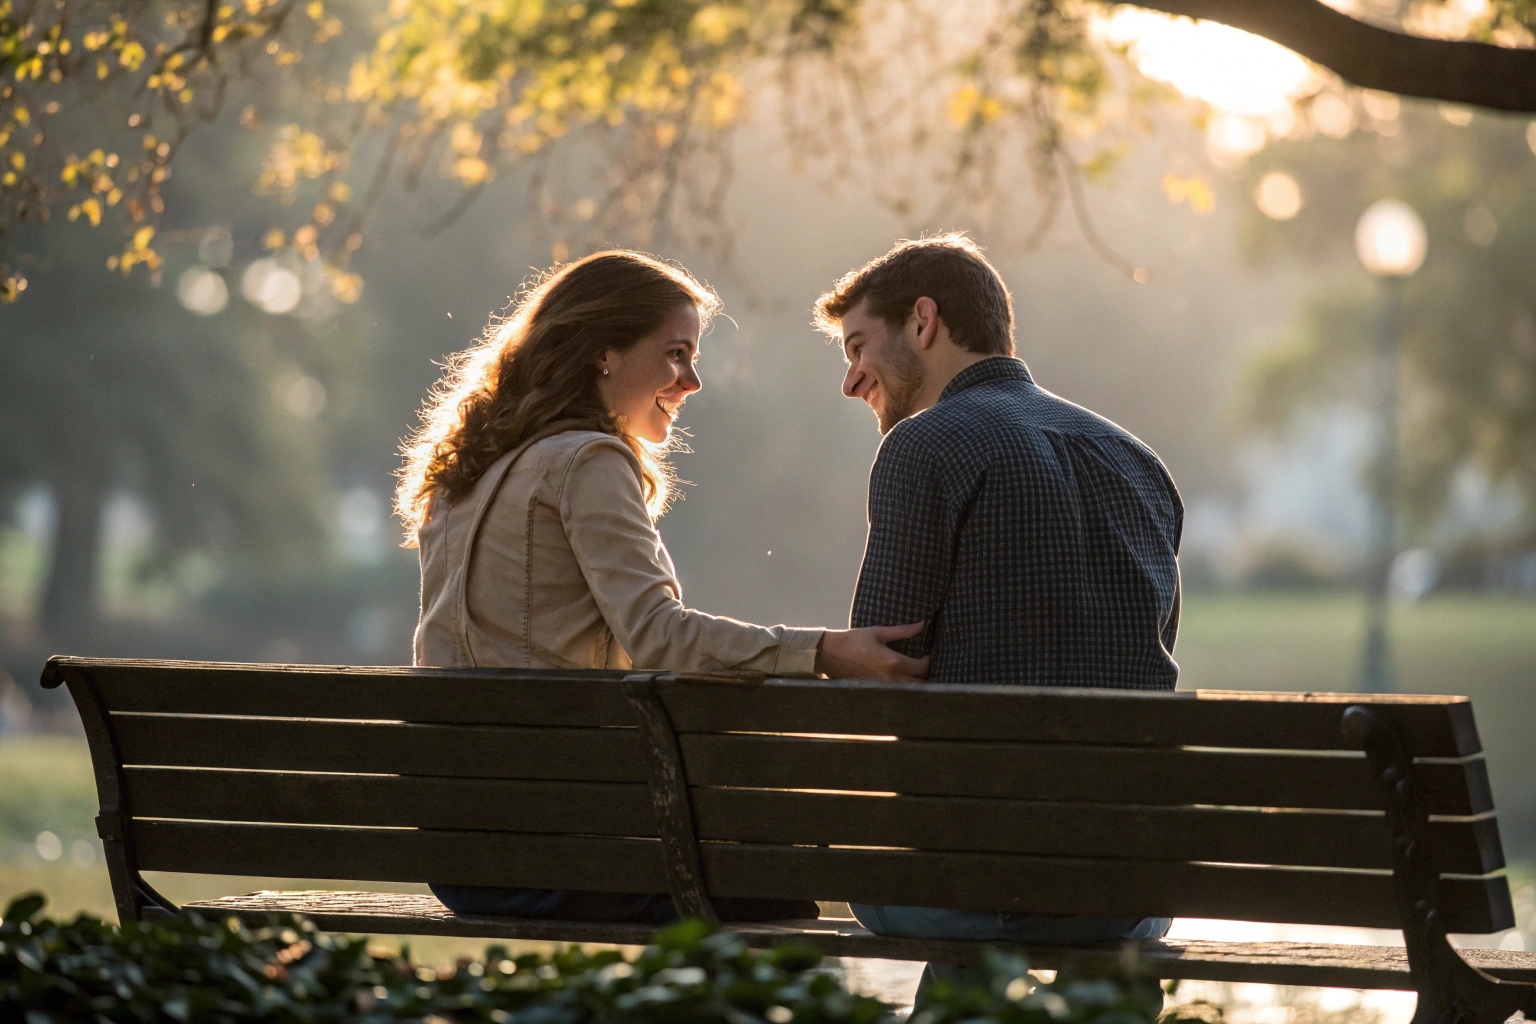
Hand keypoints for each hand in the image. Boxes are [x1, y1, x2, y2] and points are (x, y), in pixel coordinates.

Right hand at [814, 621, 930, 681]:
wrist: (831, 654)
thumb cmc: (854, 640)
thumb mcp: (878, 632)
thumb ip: (903, 630)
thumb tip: (922, 624)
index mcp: (893, 662)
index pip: (922, 667)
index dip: (928, 661)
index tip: (926, 654)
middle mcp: (891, 678)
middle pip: (919, 683)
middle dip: (925, 675)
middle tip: (922, 666)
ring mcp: (883, 687)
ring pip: (908, 691)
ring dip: (915, 684)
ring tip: (915, 675)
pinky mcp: (875, 690)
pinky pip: (895, 692)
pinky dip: (902, 688)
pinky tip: (901, 681)